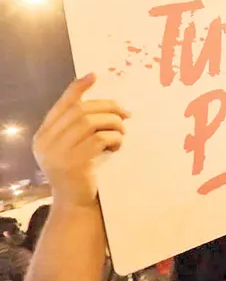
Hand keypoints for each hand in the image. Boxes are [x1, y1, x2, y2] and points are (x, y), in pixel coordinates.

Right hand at [33, 74, 128, 207]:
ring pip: (91, 122)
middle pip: (80, 110)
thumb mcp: (73, 147)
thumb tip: (107, 105)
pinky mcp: (74, 163)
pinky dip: (114, 138)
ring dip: (113, 124)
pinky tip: (117, 146)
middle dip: (107, 107)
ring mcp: (58, 153)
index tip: (94, 75)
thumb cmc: (80, 173)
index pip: (61, 104)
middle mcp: (46, 142)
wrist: (75, 205)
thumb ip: (79, 128)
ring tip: (121, 133)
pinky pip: (99, 139)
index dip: (78, 88)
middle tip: (126, 113)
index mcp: (44, 135)